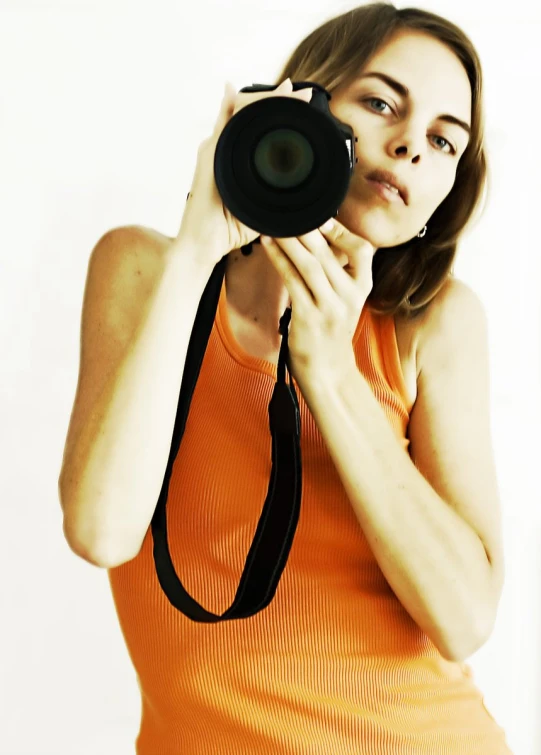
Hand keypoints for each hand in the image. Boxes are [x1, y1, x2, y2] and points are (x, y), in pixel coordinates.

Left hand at [260, 218, 376, 388]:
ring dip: (289, 241)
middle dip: (306, 228)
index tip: (320, 215)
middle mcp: (351, 296)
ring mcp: (331, 308)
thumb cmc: (331, 330)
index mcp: (363, 287)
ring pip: (309, 264)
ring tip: (273, 224)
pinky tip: (268, 246)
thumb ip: (339, 272)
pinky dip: (279, 260)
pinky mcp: (309, 318)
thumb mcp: (346, 299)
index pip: (362, 249)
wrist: (328, 370)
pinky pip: (292, 281)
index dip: (340, 230)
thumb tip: (319, 235)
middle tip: (287, 210)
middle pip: (328, 253)